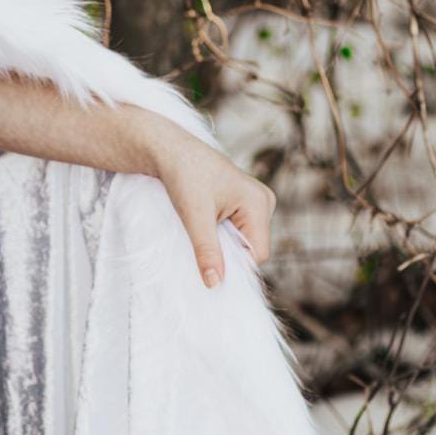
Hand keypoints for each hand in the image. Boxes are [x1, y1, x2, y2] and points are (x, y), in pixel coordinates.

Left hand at [142, 118, 275, 287]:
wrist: (170, 150)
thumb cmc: (184, 176)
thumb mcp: (194, 216)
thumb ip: (207, 251)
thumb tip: (214, 284)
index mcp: (259, 203)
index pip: (258, 253)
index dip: (235, 264)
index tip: (208, 265)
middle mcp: (265, 201)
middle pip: (253, 247)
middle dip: (228, 252)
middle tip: (200, 241)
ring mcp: (256, 201)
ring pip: (244, 240)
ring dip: (223, 243)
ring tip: (201, 227)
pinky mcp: (245, 202)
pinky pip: (239, 229)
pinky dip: (222, 233)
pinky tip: (205, 223)